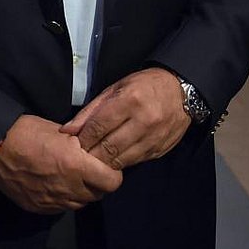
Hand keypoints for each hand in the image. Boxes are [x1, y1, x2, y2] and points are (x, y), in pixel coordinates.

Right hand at [0, 114, 122, 212]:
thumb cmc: (27, 131)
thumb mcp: (60, 132)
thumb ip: (81, 147)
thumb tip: (95, 153)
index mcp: (76, 166)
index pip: (112, 182)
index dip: (112, 173)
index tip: (106, 166)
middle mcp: (68, 188)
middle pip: (98, 194)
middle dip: (98, 183)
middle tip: (89, 170)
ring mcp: (53, 201)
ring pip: (81, 203)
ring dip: (81, 192)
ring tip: (70, 177)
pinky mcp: (39, 208)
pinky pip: (61, 207)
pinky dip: (63, 198)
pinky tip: (54, 184)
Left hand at [60, 67, 190, 169]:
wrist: (180, 91)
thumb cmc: (142, 86)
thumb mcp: (114, 89)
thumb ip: (90, 111)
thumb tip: (67, 130)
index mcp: (130, 100)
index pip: (99, 127)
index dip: (83, 138)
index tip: (74, 143)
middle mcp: (144, 120)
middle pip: (109, 147)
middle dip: (91, 154)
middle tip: (80, 156)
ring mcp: (154, 137)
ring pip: (121, 159)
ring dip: (104, 162)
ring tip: (94, 160)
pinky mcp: (160, 149)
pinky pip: (135, 161)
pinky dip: (121, 162)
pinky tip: (112, 159)